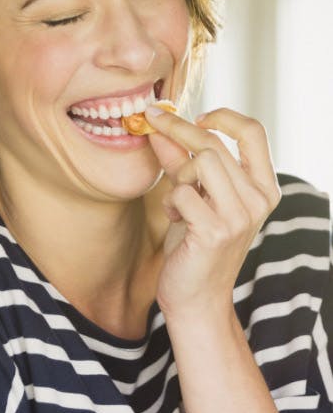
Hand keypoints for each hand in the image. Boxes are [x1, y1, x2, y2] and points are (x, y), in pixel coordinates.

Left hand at [144, 106, 280, 320]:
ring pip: (201, 163)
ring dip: (177, 177)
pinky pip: (183, 192)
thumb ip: (180, 163)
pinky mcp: (216, 231)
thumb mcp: (192, 197)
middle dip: (177, 131)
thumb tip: (159, 127)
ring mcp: (240, 216)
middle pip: (215, 144)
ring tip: (176, 202)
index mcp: (262, 188)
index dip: (223, 116)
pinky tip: (176, 220)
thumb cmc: (194, 246)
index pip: (253, 133)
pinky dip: (171, 202)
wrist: (195, 298)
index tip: (194, 115)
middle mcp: (258, 200)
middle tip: (150, 123)